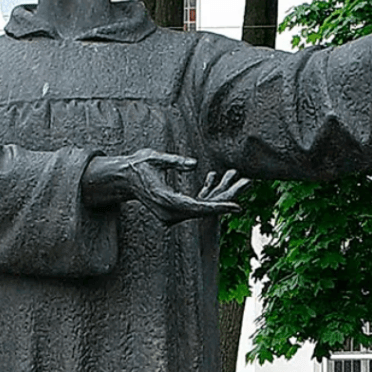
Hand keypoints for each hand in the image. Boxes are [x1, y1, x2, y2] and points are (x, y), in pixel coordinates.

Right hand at [81, 148, 249, 224]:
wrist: (124, 178)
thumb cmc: (138, 165)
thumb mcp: (154, 157)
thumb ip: (174, 161)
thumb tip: (194, 164)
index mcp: (165, 200)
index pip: (197, 207)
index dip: (218, 207)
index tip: (236, 206)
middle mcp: (168, 212)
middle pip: (203, 210)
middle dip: (226, 198)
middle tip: (247, 183)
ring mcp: (170, 214)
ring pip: (201, 208)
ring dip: (219, 195)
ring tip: (239, 179)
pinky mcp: (173, 211)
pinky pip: (195, 205)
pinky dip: (207, 195)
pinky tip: (215, 179)